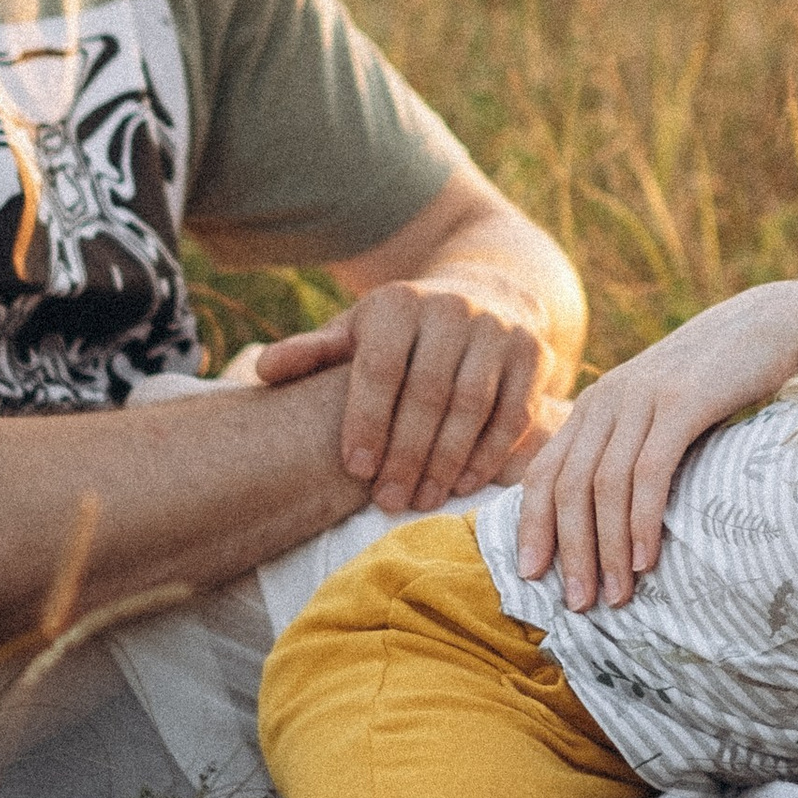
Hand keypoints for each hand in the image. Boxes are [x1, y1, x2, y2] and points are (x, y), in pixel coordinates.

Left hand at [256, 286, 556, 512]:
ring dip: (446, 460)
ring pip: (472, 405)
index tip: (355, 469)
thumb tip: (263, 370)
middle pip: (429, 392)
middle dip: (407, 453)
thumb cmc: (400, 332)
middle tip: (387, 501)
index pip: (382, 367)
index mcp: (400, 303)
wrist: (481, 296)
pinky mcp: (534, 353)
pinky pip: (512, 413)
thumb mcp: (356, 333)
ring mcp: (499, 330)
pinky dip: (488, 454)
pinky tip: (462, 485)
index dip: (367, 420)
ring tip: (422, 501)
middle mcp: (453, 308)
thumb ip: (312, 353)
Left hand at [517, 284, 797, 608]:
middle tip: (578, 604)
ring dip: (606, 549)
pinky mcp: (682, 402)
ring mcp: (643, 398)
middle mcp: (608, 399)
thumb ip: (632, 448)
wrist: (770, 325)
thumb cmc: (719, 382)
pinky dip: (642, 521)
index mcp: (595, 405)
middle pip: (567, 486)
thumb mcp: (661, 412)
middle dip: (569, 551)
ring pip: (604, 486)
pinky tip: (646, 560)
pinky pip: (649, 472)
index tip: (532, 576)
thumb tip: (610, 518)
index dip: (532, 526)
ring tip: (615, 597)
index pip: (543, 472)